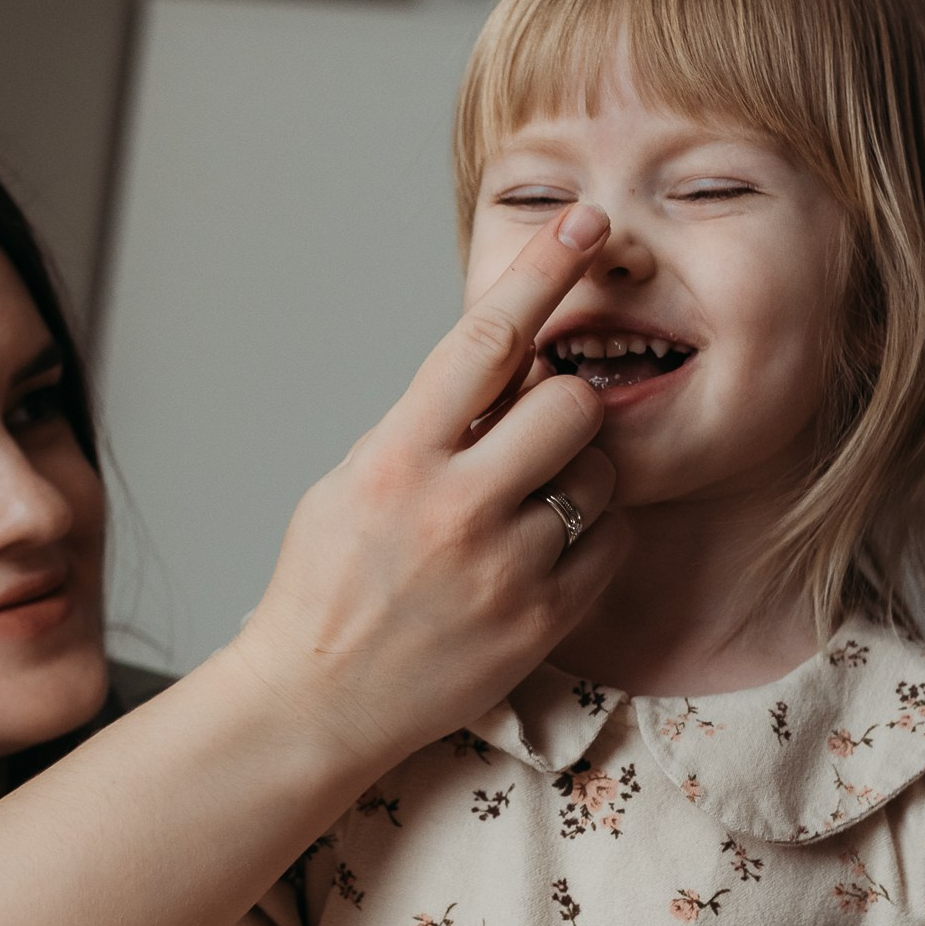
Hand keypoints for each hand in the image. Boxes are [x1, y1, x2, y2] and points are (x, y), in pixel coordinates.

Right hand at [224, 205, 624, 776]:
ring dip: (580, 473)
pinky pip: (609, 544)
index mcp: (397, 459)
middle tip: (536, 429)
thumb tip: (505, 363)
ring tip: (530, 501)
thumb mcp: (352, 480)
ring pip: (601, 476)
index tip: (584, 223)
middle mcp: (455, 509)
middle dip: (564, 403)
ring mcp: (504, 570)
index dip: (543, 270)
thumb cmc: (327, 583)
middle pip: (570, 404)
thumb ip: (426, 423)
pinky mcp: (540, 622)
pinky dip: (591, 533)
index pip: (486, 341)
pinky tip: (544, 547)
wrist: (315, 702)